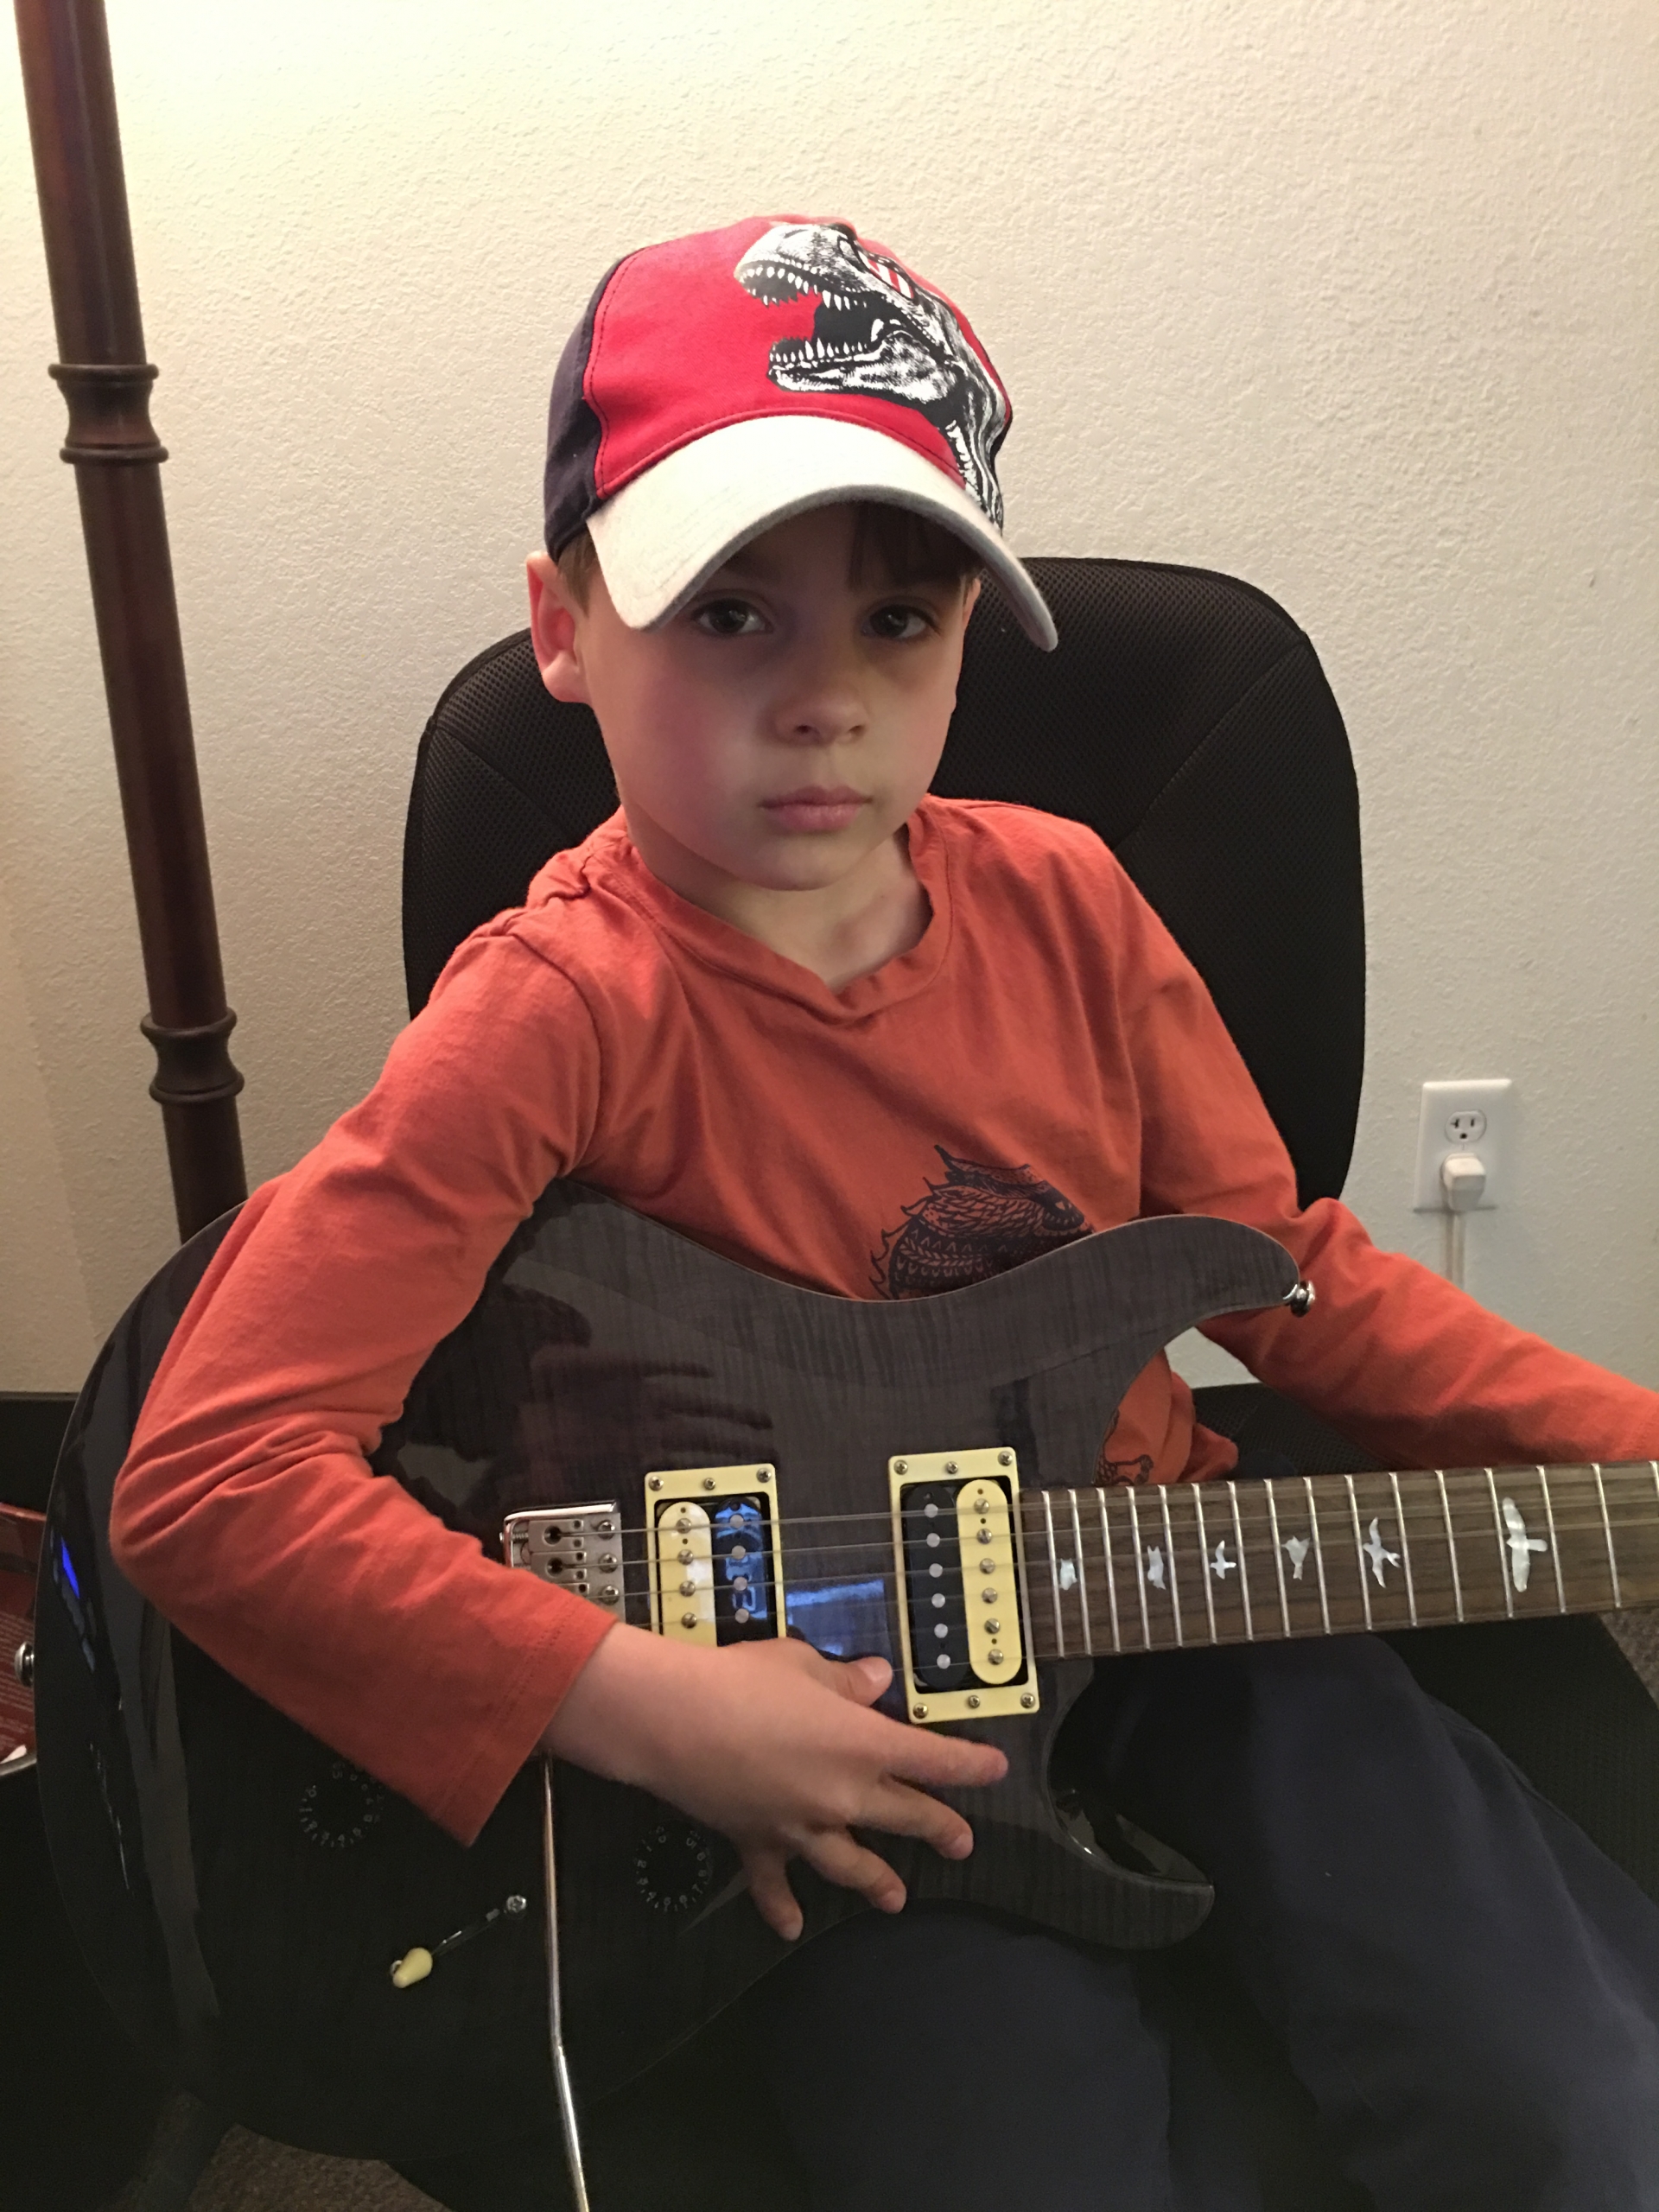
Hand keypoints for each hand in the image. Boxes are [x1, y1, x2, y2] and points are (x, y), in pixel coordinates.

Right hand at [540, 1625, 1007, 1938]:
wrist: (674, 1721)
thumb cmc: (744, 1680)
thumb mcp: (802, 1665)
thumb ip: (845, 1681)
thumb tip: (878, 1680)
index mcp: (864, 1744)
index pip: (934, 1759)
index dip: (970, 1766)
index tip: (995, 1771)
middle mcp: (843, 1795)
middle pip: (906, 1816)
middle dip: (939, 1830)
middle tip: (962, 1844)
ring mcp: (802, 1827)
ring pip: (852, 1863)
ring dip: (877, 1882)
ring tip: (896, 1900)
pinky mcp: (758, 1842)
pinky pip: (774, 1884)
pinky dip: (782, 1907)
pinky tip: (791, 1928)